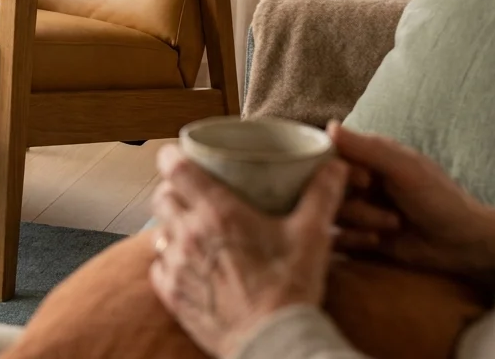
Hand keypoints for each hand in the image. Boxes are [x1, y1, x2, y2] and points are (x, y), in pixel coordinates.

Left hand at [149, 144, 348, 358]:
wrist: (273, 342)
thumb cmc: (290, 287)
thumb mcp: (312, 235)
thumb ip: (322, 195)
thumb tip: (336, 164)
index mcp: (218, 212)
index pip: (176, 169)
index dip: (172, 156)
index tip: (178, 154)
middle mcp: (190, 234)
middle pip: (162, 197)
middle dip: (173, 190)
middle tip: (190, 192)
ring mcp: (178, 266)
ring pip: (158, 231)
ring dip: (171, 226)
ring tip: (190, 228)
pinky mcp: (173, 295)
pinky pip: (158, 268)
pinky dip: (168, 262)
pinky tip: (186, 264)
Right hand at [328, 121, 494, 290]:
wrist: (463, 244)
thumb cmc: (440, 199)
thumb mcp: (406, 169)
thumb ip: (368, 149)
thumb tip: (330, 126)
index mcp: (367, 157)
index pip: (329, 154)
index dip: (336, 169)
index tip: (364, 180)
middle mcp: (356, 181)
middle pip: (324, 187)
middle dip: (352, 201)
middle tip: (383, 207)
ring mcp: (356, 209)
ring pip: (329, 212)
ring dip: (360, 220)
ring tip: (392, 225)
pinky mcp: (356, 236)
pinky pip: (335, 236)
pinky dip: (353, 239)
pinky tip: (377, 241)